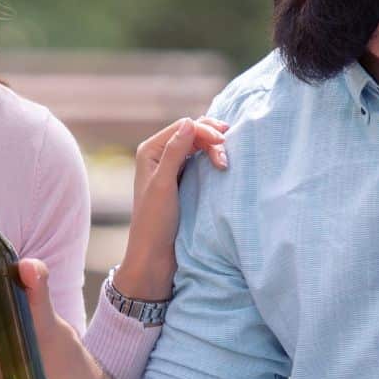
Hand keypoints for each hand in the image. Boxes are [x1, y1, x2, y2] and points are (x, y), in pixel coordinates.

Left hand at [114, 117, 227, 300]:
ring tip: (226, 164)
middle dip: (212, 139)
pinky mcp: (183, 180)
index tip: (223, 144)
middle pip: (192, 133)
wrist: (155, 255)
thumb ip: (174, 152)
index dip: (204, 131)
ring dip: (215, 149)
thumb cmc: (155, 222)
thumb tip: (189, 122)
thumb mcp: (164, 185)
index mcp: (150, 151)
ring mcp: (172, 167)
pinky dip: (213, 159)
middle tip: (228, 154)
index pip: (183, 127)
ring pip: (199, 146)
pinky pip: (201, 161)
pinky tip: (223, 166)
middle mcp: (159, 155)